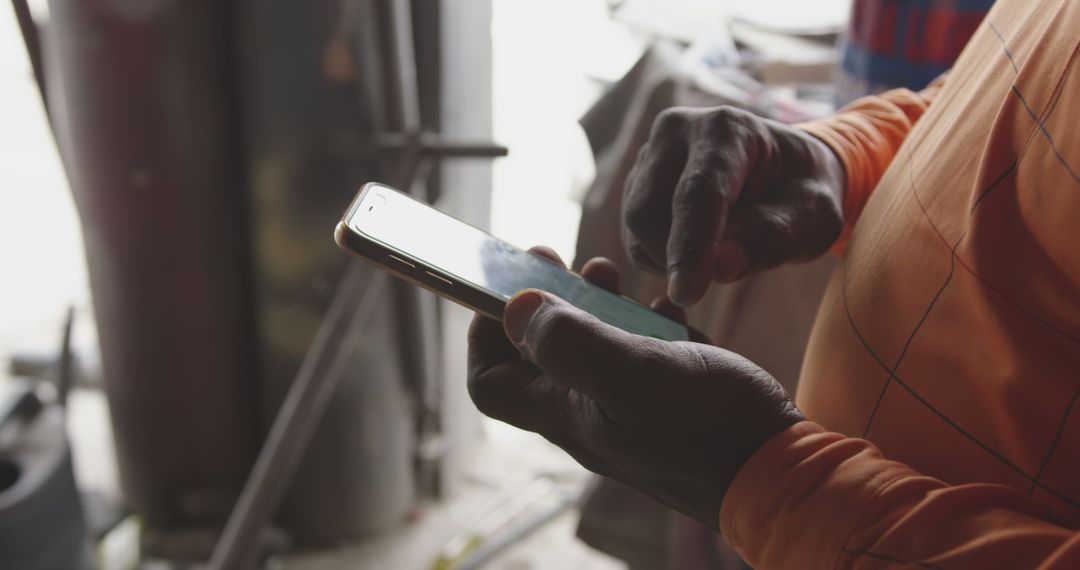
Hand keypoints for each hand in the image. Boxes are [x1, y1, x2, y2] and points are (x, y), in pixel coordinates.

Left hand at [467, 248, 803, 529]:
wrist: (780, 473)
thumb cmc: (709, 429)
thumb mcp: (636, 374)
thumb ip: (571, 342)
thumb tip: (515, 308)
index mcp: (567, 413)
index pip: (491, 384)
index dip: (483, 337)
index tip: (503, 291)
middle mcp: (589, 414)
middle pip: (540, 355)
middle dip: (543, 303)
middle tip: (557, 259)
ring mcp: (630, 408)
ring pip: (592, 348)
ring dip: (593, 304)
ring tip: (609, 271)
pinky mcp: (670, 400)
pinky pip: (640, 354)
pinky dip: (643, 321)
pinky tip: (664, 304)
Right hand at [623, 106, 845, 305]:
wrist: (785, 171)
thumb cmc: (803, 192)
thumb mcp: (813, 216)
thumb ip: (773, 236)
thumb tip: (721, 268)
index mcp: (727, 129)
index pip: (697, 192)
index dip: (690, 246)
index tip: (687, 293)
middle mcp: (676, 131)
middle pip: (649, 211)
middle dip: (679, 257)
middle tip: (730, 268)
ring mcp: (650, 155)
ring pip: (636, 228)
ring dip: (672, 259)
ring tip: (722, 249)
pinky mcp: (636, 182)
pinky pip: (634, 237)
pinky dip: (662, 257)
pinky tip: (698, 248)